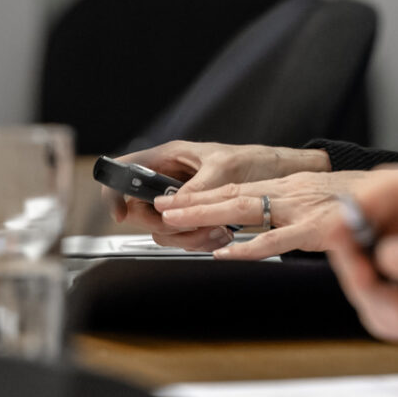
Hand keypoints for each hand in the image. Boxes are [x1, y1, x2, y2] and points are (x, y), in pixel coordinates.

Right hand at [98, 140, 330, 250]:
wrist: (282, 177)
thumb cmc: (258, 161)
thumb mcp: (225, 170)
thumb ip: (196, 189)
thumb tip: (171, 207)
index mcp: (171, 156)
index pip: (125, 170)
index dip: (114, 192)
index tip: (121, 214)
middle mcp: (171, 177)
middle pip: (140, 210)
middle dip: (162, 225)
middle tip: (186, 227)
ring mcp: (181, 199)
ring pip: (161, 229)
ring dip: (185, 236)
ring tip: (213, 231)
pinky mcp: (195, 216)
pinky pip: (182, 236)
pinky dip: (198, 241)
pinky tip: (218, 233)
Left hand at [155, 169, 367, 258]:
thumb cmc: (364, 202)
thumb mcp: (321, 201)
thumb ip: (293, 212)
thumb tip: (269, 227)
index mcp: (290, 187)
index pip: (239, 189)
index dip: (204, 195)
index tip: (174, 200)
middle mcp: (291, 193)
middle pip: (234, 195)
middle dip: (194, 201)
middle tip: (161, 206)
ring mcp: (303, 209)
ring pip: (246, 209)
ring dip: (208, 214)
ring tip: (178, 221)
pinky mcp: (318, 228)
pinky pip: (278, 239)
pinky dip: (250, 247)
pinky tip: (227, 252)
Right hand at [321, 165, 397, 356]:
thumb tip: (389, 252)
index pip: (390, 188)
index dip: (355, 207)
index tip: (337, 236)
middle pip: (365, 227)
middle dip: (356, 260)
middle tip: (369, 288)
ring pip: (367, 267)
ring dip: (370, 295)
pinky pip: (382, 299)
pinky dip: (383, 316)